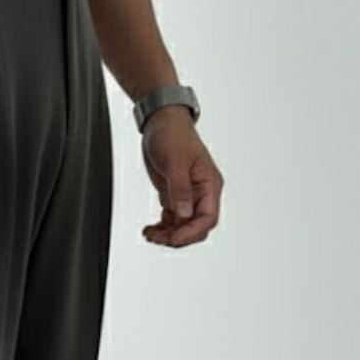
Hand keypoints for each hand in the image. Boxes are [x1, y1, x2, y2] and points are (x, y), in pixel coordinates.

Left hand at [139, 107, 223, 246]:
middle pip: (196, 227)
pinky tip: (151, 229)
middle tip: (158, 237)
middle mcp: (201, 193)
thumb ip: (180, 190)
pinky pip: (173, 219)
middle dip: (178, 236)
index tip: (174, 237)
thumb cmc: (173, 134)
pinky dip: (162, 227)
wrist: (161, 122)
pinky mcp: (175, 194)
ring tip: (150, 234)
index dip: (192, 232)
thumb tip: (184, 214)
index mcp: (209, 184)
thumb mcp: (175, 162)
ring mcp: (188, 195)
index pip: (207, 218)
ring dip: (167, 234)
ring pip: (183, 226)